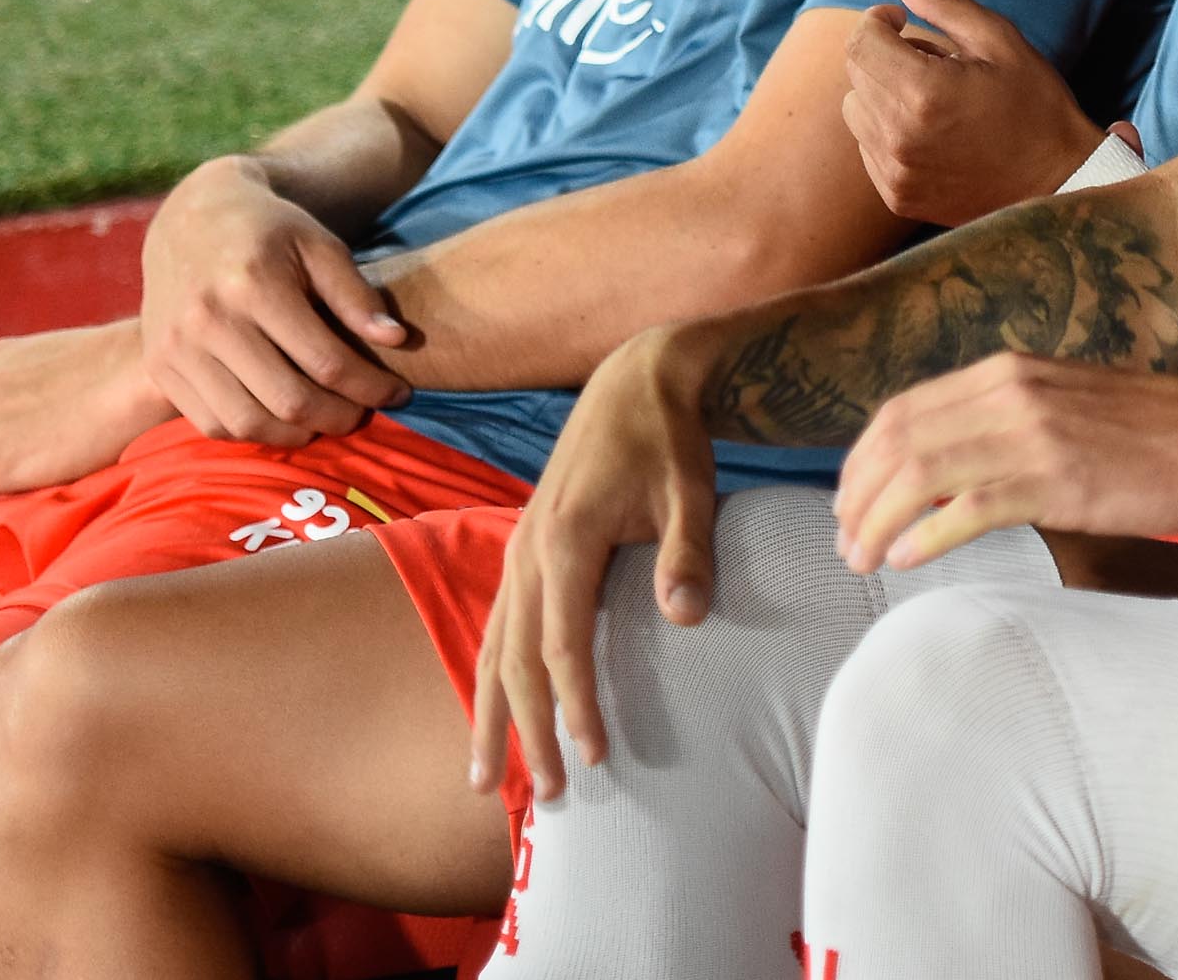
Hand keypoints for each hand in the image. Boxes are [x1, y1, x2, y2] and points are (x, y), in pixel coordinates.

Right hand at [139, 155, 414, 443]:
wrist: (190, 219)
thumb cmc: (269, 232)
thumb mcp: (319, 245)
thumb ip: (357, 295)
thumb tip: (397, 341)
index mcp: (254, 284)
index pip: (326, 360)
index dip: (370, 386)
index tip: (398, 392)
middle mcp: (208, 319)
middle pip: (288, 400)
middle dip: (339, 417)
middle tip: (363, 414)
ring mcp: (177, 348)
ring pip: (247, 422)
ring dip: (297, 434)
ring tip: (324, 419)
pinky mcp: (160, 367)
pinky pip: (212, 423)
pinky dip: (253, 431)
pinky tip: (281, 417)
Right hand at [469, 324, 722, 801]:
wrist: (637, 380)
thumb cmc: (670, 440)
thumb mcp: (692, 491)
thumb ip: (688, 555)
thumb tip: (686, 619)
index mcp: (566, 539)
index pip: (562, 643)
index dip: (575, 704)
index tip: (594, 755)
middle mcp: (527, 548)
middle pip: (516, 659)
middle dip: (527, 732)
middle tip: (546, 797)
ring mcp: (518, 547)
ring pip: (494, 646)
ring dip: (492, 714)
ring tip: (485, 781)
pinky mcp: (523, 545)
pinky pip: (498, 623)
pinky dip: (493, 674)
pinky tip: (492, 710)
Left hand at [833, 354, 1177, 574]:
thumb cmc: (1159, 434)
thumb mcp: (1066, 407)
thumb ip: (1007, 425)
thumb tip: (949, 471)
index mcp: (1008, 371)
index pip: (901, 409)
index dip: (861, 460)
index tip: (848, 502)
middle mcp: (1010, 391)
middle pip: (896, 438)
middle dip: (855, 495)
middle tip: (843, 541)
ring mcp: (1034, 433)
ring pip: (920, 472)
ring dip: (878, 521)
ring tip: (862, 559)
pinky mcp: (1060, 479)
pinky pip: (968, 505)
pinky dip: (927, 534)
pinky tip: (908, 559)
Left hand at [839, 0, 1103, 226]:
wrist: (1060, 182)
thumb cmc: (1035, 105)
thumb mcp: (999, 40)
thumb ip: (943, 1)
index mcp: (923, 92)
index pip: (861, 41)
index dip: (878, 20)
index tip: (903, 21)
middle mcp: (900, 136)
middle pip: (856, 74)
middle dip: (885, 55)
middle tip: (934, 61)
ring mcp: (896, 172)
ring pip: (856, 110)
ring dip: (882, 93)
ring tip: (932, 98)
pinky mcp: (899, 196)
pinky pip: (868, 147)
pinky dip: (888, 130)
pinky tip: (932, 131)